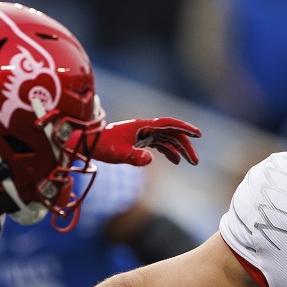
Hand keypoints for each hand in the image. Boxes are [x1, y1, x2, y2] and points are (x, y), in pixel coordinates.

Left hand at [84, 118, 200, 165]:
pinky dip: (169, 151)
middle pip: (171, 133)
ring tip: (190, 162)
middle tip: (195, 161)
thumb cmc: (103, 146)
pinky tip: (176, 160)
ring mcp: (143, 133)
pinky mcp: (140, 140)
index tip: (198, 134)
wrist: (89, 143)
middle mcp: (145, 128)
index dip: (184, 128)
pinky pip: (159, 144)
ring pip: (167, 139)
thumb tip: (151, 160)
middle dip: (185, 145)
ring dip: (179, 149)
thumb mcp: (119, 154)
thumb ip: (134, 156)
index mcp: (142, 126)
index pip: (168, 124)